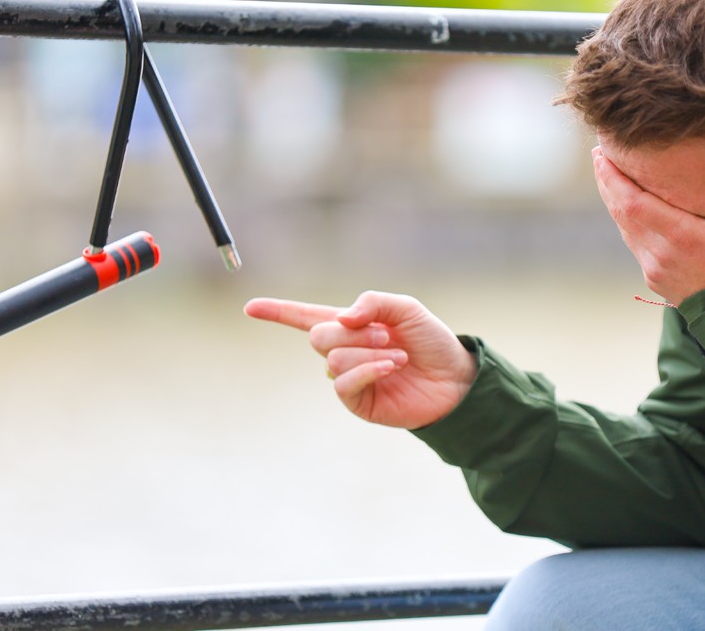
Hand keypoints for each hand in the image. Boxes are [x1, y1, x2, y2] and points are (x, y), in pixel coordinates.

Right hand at [243, 291, 476, 428]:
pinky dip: (367, 369)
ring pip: (332, 358)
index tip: (249, 307)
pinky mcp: (358, 402)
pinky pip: (343, 382)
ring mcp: (349, 377)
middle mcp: (344, 351)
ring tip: (396, 355)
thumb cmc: (431, 341)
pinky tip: (391, 367)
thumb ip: (372, 302)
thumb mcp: (405, 308)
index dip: (277, 312)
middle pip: (317, 335)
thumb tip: (341, 318)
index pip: (305, 316)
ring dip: (367, 351)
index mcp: (351, 325)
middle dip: (352, 332)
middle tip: (387, 336)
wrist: (455, 377)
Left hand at [593, 151, 704, 305]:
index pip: (633, 203)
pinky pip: (632, 242)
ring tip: (608, 173)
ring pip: (623, 228)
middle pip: (620, 212)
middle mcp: (661, 253)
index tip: (602, 155)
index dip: (613, 179)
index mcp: (683, 237)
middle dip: (606, 182)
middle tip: (598, 154)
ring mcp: (654, 267)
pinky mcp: (653, 277)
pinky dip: (625, 220)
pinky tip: (625, 204)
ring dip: (612, 200)